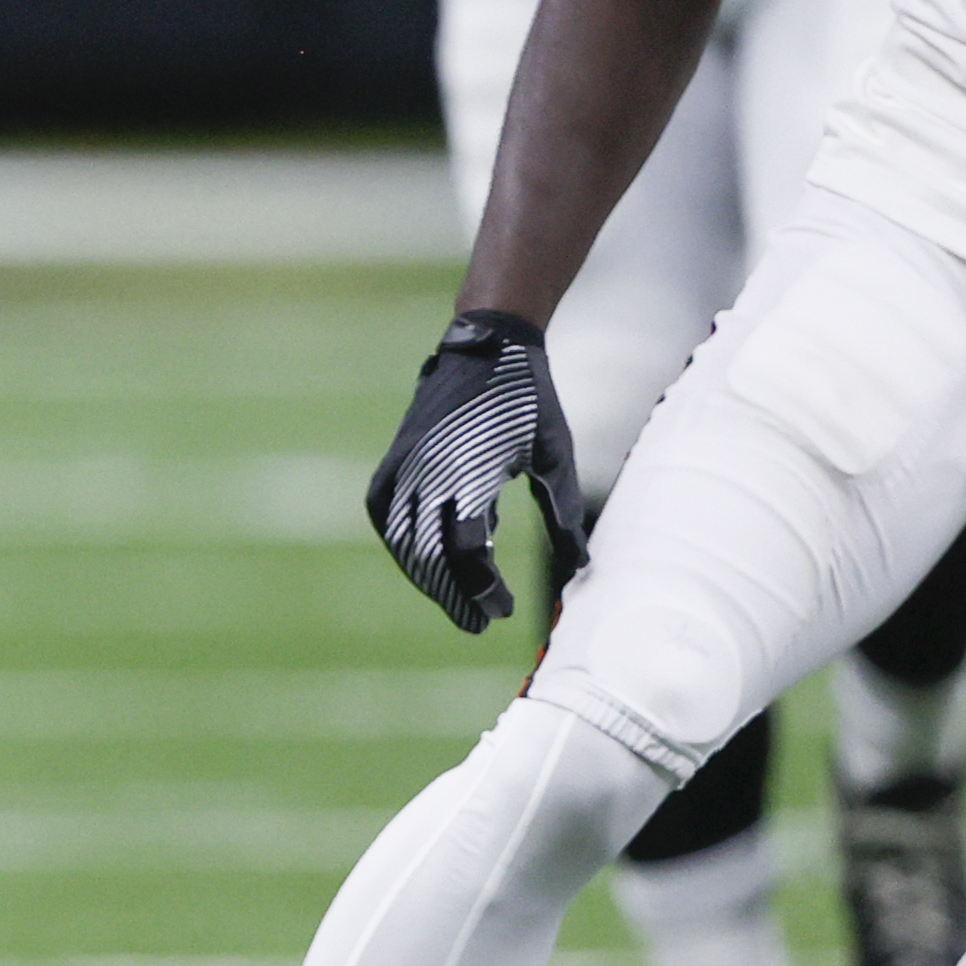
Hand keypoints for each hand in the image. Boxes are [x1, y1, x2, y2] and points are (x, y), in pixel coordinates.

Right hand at [367, 310, 589, 633]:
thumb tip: (581, 567)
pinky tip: (417, 562)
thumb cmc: (528, 400)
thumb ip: (563, 513)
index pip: (469, 552)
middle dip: (453, 594)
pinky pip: (384, 513)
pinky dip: (398, 543)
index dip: (483, 589)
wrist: (487, 344)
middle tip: (478, 622)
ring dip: (425, 576)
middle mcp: (429, 470)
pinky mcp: (395, 457)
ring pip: (402, 539)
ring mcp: (405, 463)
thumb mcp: (555, 456)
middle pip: (432, 555)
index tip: (504, 611)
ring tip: (451, 600)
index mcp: (472, 470)